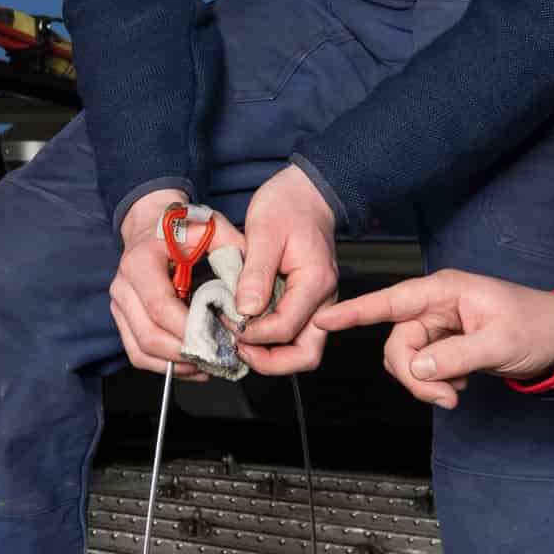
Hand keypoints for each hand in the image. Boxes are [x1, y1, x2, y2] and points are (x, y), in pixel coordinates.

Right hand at [108, 194, 230, 377]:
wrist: (151, 223)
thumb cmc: (182, 226)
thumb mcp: (209, 227)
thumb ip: (232, 250)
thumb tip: (249, 292)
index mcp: (140, 262)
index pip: (160, 307)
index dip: (188, 329)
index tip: (218, 338)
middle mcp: (123, 286)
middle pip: (148, 335)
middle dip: (185, 352)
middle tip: (219, 357)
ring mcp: (119, 305)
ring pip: (141, 350)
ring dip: (176, 365)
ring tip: (208, 365)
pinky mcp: (122, 318)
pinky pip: (138, 353)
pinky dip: (165, 366)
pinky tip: (192, 366)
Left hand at [230, 166, 344, 375]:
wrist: (307, 193)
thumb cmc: (288, 205)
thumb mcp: (265, 232)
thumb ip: (256, 274)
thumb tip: (246, 311)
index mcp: (315, 282)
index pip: (286, 328)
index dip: (254, 334)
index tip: (228, 322)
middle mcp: (325, 299)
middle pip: (305, 354)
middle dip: (269, 361)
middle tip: (237, 348)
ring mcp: (319, 303)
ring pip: (302, 350)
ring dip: (270, 355)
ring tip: (240, 341)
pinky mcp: (308, 302)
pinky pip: (295, 334)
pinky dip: (271, 341)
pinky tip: (248, 329)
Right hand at [313, 269, 553, 410]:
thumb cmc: (537, 327)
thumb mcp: (499, 343)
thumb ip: (455, 356)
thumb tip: (417, 368)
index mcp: (445, 291)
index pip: (391, 300)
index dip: (356, 312)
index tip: (324, 320)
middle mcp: (436, 305)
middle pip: (398, 342)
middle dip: (414, 375)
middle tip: (446, 396)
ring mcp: (440, 326)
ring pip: (409, 360)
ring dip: (427, 383)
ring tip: (459, 391)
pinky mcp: (446, 346)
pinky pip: (424, 368)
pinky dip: (437, 382)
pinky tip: (461, 384)